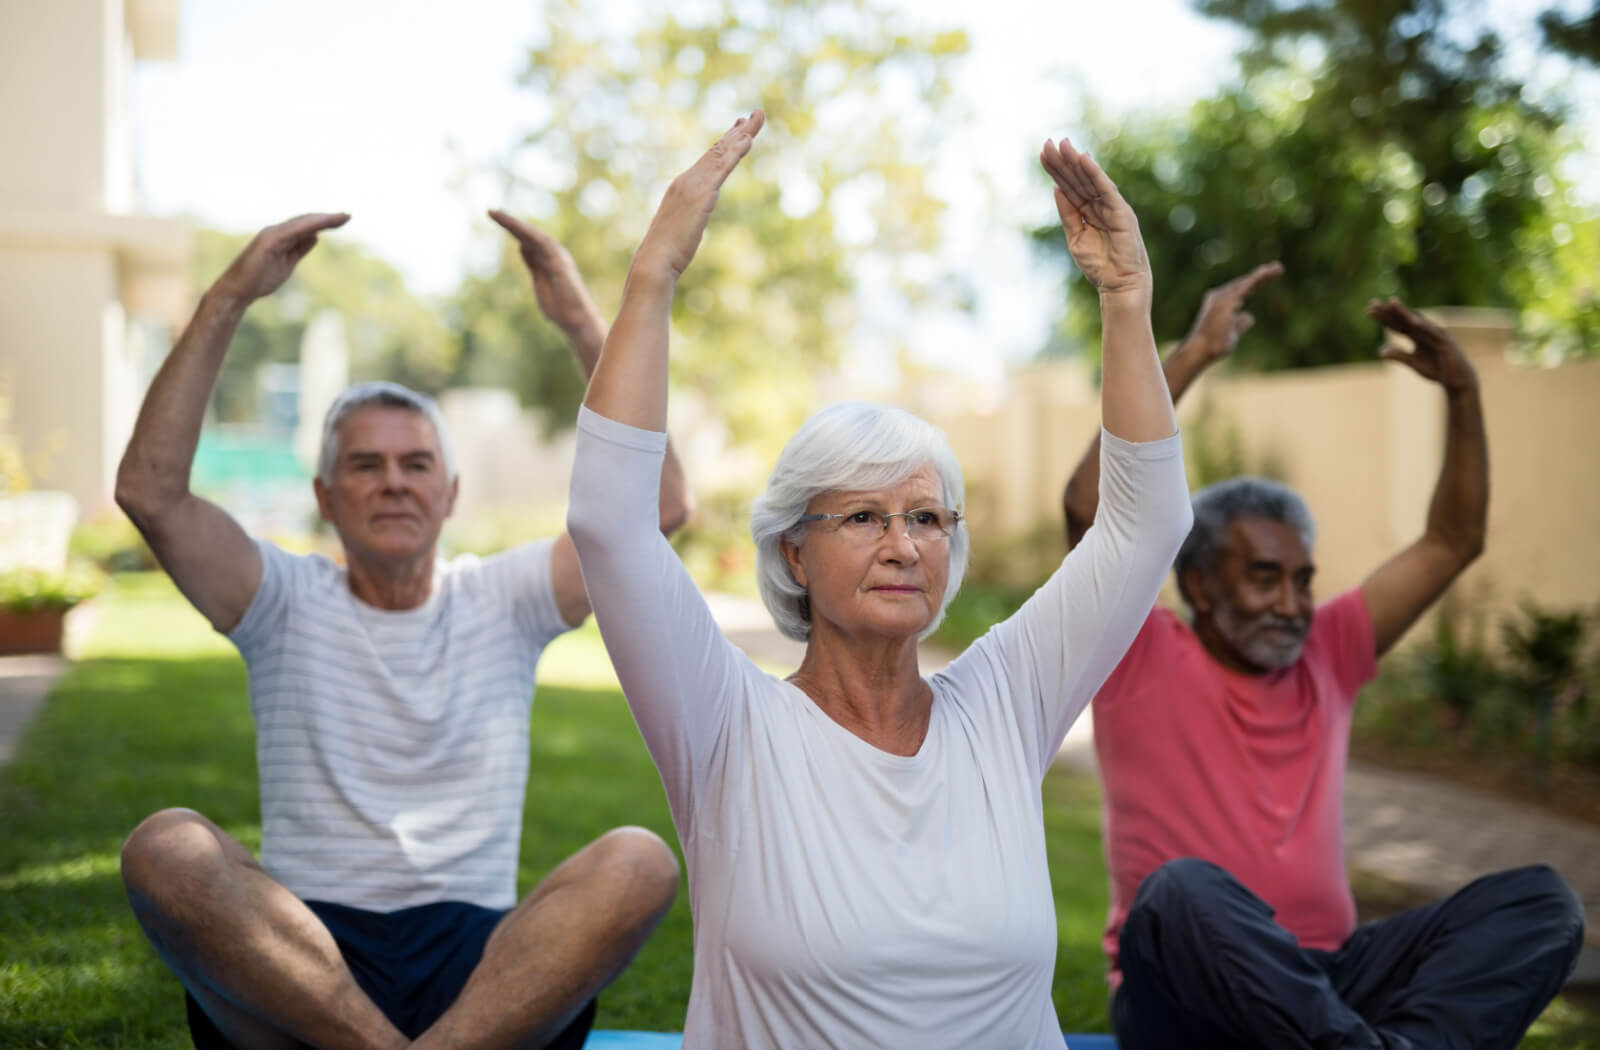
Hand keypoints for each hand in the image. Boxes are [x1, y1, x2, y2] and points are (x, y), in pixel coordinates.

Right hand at [214, 213, 348, 303]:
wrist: (239, 290)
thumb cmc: (260, 279)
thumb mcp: (288, 264)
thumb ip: (300, 249)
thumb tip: (315, 237)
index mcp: (281, 237)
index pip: (306, 226)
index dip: (324, 222)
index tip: (342, 220)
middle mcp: (276, 231)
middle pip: (306, 221)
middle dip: (327, 218)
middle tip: (348, 216)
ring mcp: (272, 235)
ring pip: (301, 223)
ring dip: (322, 219)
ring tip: (341, 218)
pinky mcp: (269, 241)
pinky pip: (292, 231)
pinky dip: (308, 226)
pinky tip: (322, 225)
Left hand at [487, 210, 603, 336]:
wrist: (577, 321)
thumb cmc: (560, 306)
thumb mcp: (539, 281)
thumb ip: (532, 263)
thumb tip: (522, 246)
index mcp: (546, 258)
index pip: (527, 240)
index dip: (512, 228)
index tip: (496, 217)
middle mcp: (553, 253)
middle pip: (529, 234)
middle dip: (511, 222)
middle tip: (492, 211)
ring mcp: (558, 257)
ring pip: (534, 236)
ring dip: (516, 224)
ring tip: (498, 215)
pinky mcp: (560, 264)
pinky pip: (543, 245)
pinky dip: (529, 235)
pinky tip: (515, 227)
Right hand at [633, 110, 765, 281]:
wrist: (655, 260)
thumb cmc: (665, 253)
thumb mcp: (680, 230)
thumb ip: (687, 220)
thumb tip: (689, 224)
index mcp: (682, 187)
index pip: (708, 160)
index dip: (726, 143)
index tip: (741, 129)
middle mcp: (687, 180)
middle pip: (718, 150)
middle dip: (739, 131)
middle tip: (757, 114)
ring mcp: (694, 185)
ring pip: (722, 154)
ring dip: (743, 134)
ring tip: (758, 116)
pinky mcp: (702, 195)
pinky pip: (722, 168)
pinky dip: (735, 152)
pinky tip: (748, 139)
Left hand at [1039, 137, 1149, 300]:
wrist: (1119, 285)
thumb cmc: (1100, 265)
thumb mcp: (1076, 237)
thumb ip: (1068, 214)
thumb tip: (1056, 189)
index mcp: (1089, 212)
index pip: (1070, 186)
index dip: (1057, 170)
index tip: (1043, 153)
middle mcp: (1101, 205)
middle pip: (1078, 179)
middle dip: (1063, 162)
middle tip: (1048, 142)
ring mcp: (1112, 207)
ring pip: (1090, 180)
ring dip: (1076, 162)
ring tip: (1062, 145)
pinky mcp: (1122, 212)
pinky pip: (1106, 189)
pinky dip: (1095, 173)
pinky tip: (1083, 159)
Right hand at [1183, 261, 1282, 360]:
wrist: (1200, 351)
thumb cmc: (1213, 345)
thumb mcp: (1232, 333)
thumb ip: (1240, 323)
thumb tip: (1249, 315)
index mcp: (1222, 302)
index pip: (1242, 289)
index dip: (1257, 283)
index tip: (1270, 278)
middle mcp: (1220, 296)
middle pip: (1245, 282)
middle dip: (1263, 276)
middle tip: (1279, 268)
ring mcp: (1222, 297)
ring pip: (1246, 282)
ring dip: (1263, 275)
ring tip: (1278, 268)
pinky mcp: (1226, 301)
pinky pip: (1244, 286)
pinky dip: (1255, 279)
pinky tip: (1266, 272)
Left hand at [1368, 297, 1476, 393]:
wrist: (1458, 380)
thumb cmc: (1437, 370)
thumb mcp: (1414, 363)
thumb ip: (1399, 355)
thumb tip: (1381, 351)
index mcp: (1417, 336)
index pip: (1397, 324)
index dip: (1383, 317)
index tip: (1368, 310)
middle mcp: (1425, 331)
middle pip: (1404, 319)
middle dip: (1389, 310)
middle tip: (1373, 302)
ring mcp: (1435, 334)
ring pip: (1418, 320)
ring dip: (1405, 311)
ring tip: (1392, 302)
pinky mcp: (1445, 342)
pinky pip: (1433, 332)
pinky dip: (1424, 326)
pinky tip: (1413, 321)